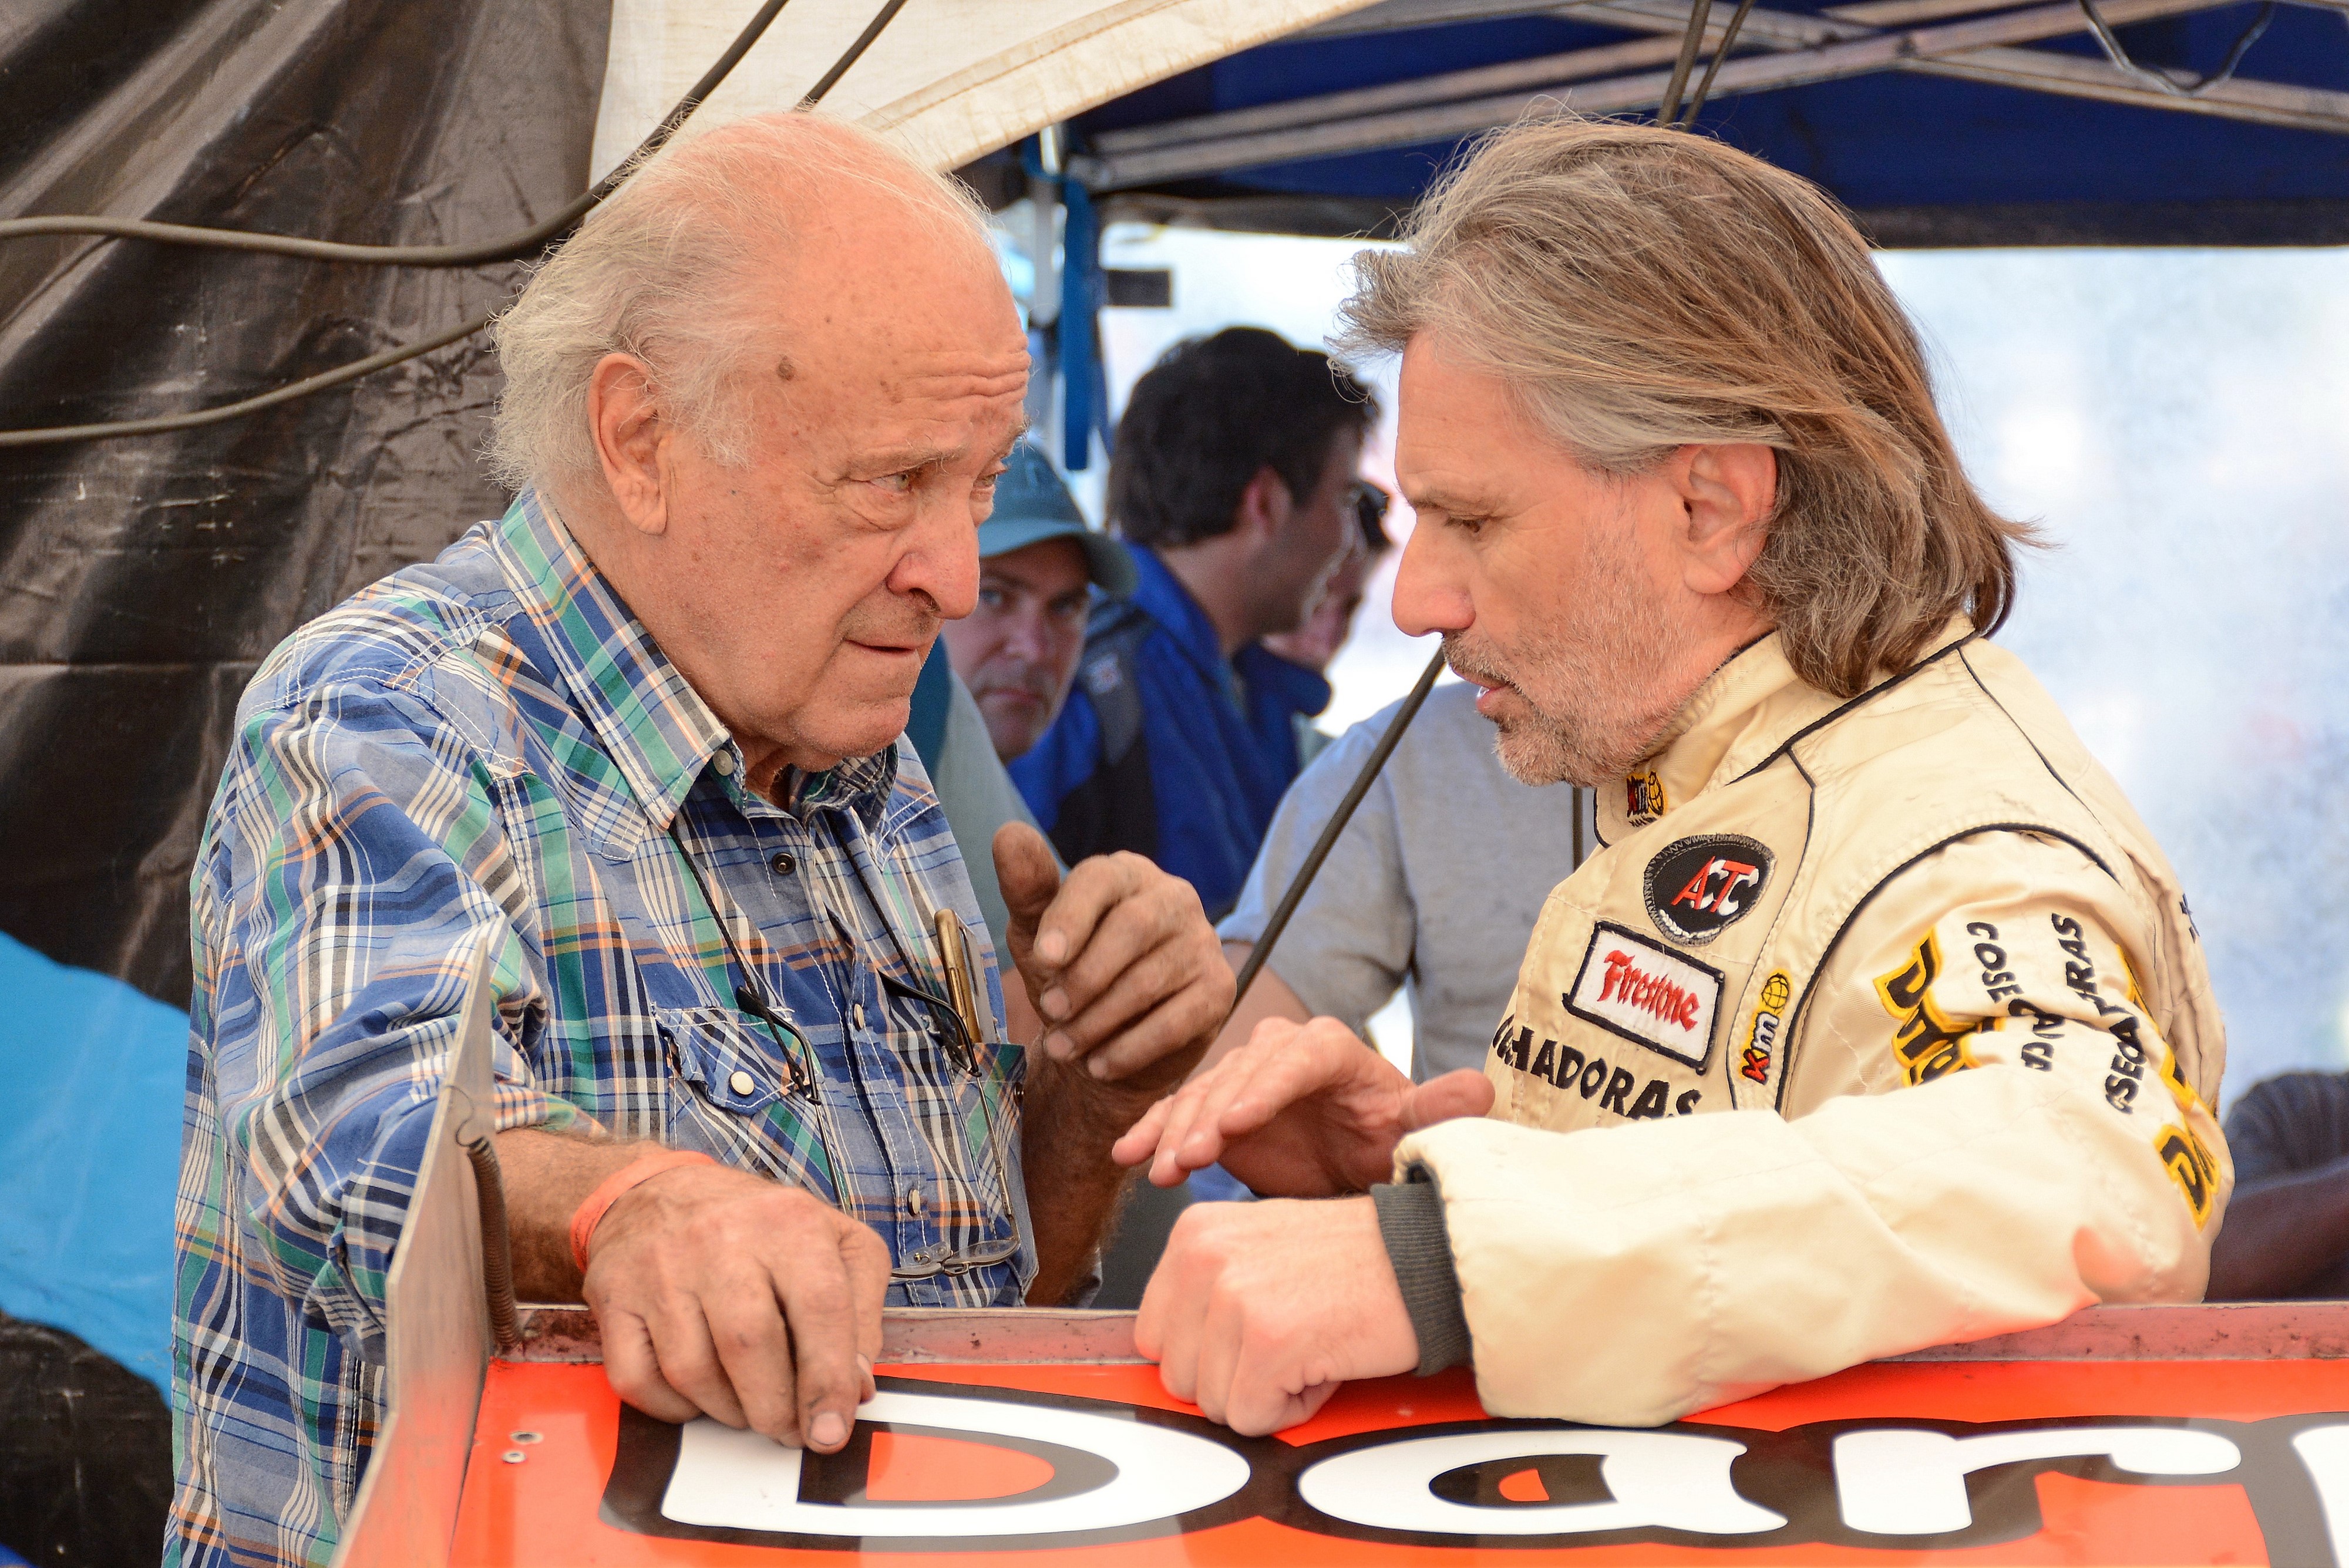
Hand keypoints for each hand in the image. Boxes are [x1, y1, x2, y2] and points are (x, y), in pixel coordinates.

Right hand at [583, 1160, 888, 1450]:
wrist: (662, 1191)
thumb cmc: (762, 1229)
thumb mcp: (836, 1243)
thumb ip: (860, 1313)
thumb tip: (854, 1390)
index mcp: (789, 1222)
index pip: (819, 1307)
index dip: (828, 1381)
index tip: (831, 1433)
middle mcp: (720, 1238)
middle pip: (750, 1345)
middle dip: (776, 1409)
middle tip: (790, 1431)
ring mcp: (660, 1268)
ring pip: (692, 1371)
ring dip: (728, 1412)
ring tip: (750, 1409)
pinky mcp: (614, 1296)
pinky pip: (639, 1379)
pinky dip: (672, 1407)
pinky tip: (699, 1395)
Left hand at [994, 822, 1232, 1096]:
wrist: (1111, 1041)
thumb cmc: (1072, 974)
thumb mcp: (1038, 935)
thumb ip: (1026, 890)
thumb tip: (1008, 834)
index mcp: (1126, 873)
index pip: (1101, 879)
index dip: (1071, 917)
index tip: (1044, 958)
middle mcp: (1173, 898)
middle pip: (1133, 928)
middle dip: (1084, 976)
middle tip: (1049, 1011)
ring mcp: (1203, 943)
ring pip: (1150, 981)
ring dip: (1098, 1021)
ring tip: (1063, 1048)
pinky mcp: (1219, 990)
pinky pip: (1175, 1022)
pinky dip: (1130, 1049)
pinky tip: (1099, 1064)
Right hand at [1112, 1015, 1492, 1195]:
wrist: (1352, 1158)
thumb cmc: (1383, 1138)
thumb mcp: (1412, 1128)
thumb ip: (1437, 1110)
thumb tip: (1480, 1090)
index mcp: (1329, 1048)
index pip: (1295, 1058)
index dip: (1264, 1088)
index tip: (1238, 1121)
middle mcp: (1280, 1051)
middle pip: (1239, 1074)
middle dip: (1210, 1115)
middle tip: (1191, 1155)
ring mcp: (1242, 1076)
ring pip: (1201, 1095)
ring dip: (1176, 1131)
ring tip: (1159, 1169)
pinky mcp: (1213, 1105)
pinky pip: (1176, 1114)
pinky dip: (1151, 1133)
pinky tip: (1128, 1156)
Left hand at [1137, 1195, 1418, 1433]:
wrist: (1425, 1256)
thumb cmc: (1354, 1259)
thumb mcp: (1257, 1250)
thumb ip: (1204, 1291)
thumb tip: (1162, 1353)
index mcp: (1194, 1232)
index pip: (1151, 1334)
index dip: (1206, 1352)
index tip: (1252, 1332)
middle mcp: (1204, 1257)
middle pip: (1176, 1376)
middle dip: (1232, 1377)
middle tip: (1288, 1338)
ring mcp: (1234, 1299)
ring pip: (1211, 1403)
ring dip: (1264, 1392)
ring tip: (1307, 1345)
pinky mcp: (1269, 1342)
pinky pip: (1251, 1419)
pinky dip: (1292, 1410)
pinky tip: (1322, 1364)